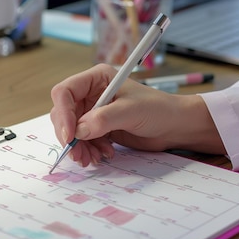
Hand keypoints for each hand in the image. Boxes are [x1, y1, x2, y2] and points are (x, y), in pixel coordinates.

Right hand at [50, 64, 224, 166]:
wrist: (175, 126)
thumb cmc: (159, 109)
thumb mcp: (131, 111)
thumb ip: (103, 119)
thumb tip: (78, 131)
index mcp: (97, 78)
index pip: (65, 92)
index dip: (63, 114)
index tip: (70, 136)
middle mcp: (92, 93)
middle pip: (64, 114)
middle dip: (70, 136)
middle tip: (78, 155)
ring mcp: (95, 111)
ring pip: (72, 131)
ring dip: (79, 147)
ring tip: (92, 159)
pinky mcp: (100, 127)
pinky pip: (83, 140)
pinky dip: (89, 150)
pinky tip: (104, 155)